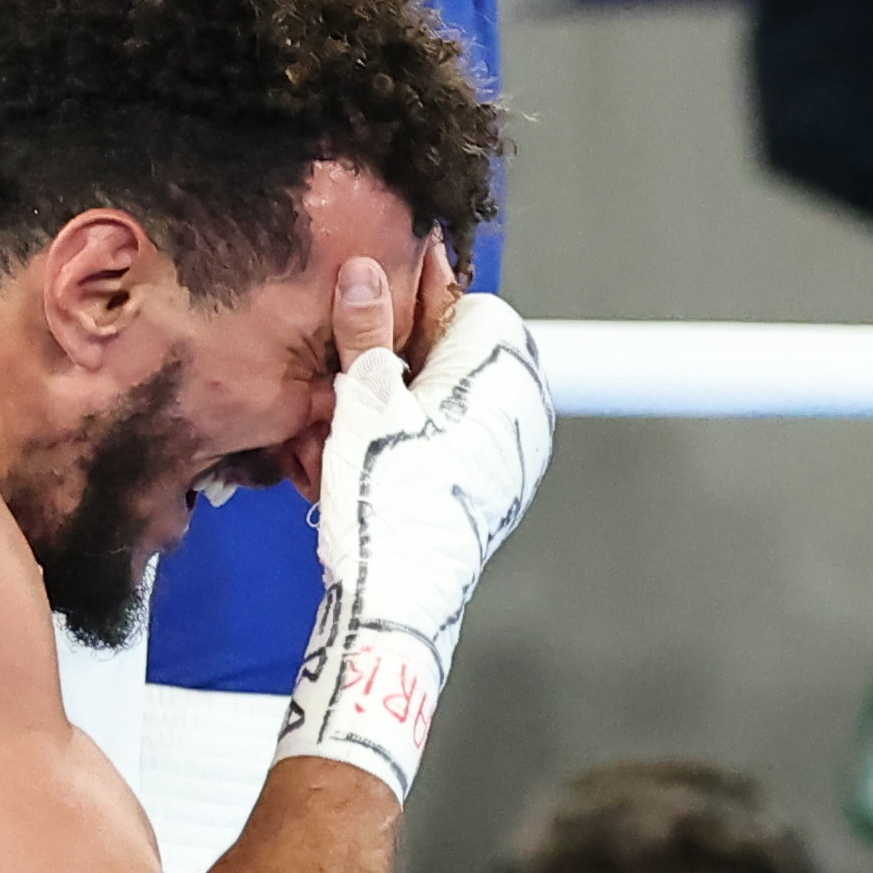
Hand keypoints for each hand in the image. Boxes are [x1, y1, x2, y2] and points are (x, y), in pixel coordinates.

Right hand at [275, 263, 550, 802]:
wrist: (400, 600)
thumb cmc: (389, 502)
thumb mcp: (364, 398)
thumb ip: (366, 328)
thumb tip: (364, 272)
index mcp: (503, 366)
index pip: (465, 300)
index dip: (410, 305)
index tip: (370, 315)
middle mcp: (524, 404)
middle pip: (453, 352)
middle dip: (396, 361)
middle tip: (348, 379)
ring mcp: (514, 449)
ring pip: (448, 398)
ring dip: (398, 404)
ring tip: (350, 428)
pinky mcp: (496, 484)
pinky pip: (452, 440)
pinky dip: (412, 440)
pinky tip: (368, 458)